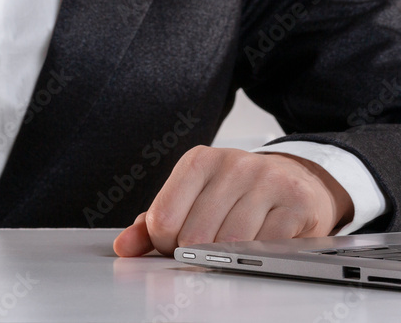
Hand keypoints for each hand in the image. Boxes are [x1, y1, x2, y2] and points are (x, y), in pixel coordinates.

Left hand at [113, 146, 353, 256]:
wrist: (296, 182)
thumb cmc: (236, 195)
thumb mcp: (191, 200)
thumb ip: (152, 224)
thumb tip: (123, 246)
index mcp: (198, 161)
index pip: (163, 219)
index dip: (166, 244)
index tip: (177, 244)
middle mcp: (233, 164)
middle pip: (194, 236)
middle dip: (196, 254)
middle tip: (206, 251)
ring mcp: (267, 181)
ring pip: (229, 243)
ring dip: (227, 258)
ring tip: (232, 248)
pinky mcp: (296, 203)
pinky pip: (265, 246)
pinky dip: (256, 256)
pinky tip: (257, 245)